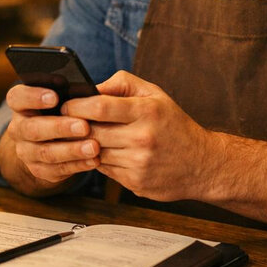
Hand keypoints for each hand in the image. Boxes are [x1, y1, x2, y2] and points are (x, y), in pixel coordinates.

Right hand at [3, 84, 99, 184]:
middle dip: (60, 127)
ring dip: (72, 150)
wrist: (47, 141)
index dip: (34, 97)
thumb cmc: (59, 110)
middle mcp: (18, 128)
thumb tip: (87, 93)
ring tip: (94, 147)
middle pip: (32, 128)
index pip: (17, 97)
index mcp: (20, 104)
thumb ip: (67, 93)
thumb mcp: (59, 97)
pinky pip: (56, 169)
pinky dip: (77, 165)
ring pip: (46, 152)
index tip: (55, 97)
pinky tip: (94, 160)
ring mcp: (25, 151)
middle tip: (84, 126)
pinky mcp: (38, 169)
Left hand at [63, 71, 213, 201]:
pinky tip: (104, 152)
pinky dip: (100, 161)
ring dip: (84, 146)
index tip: (65, 105)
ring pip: (95, 153)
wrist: (202, 164)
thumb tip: (92, 87)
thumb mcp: (155, 94)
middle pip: (93, 132)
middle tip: (64, 122)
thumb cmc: (175, 125)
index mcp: (147, 111)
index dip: (76, 105)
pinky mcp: (135, 182)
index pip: (100, 106)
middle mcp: (143, 138)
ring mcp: (139, 163)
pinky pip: (104, 170)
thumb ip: (122, 83)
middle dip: (74, 127)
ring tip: (82, 137)